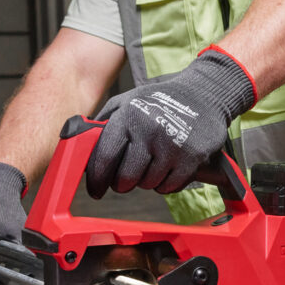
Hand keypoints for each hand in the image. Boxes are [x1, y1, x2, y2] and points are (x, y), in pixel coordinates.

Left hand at [85, 48, 254, 198]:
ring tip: (153, 164)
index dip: (97, 179)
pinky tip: (168, 168)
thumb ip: (104, 123)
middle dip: (123, 183)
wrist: (204, 94)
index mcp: (128, 116)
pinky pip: (169, 187)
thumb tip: (80, 147)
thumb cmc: (159, 101)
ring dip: (147, 181)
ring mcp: (172, 145)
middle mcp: (149, 130)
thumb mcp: (127, 101)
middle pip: (126, 178)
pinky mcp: (192, 158)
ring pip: (148, 185)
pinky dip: (166, 184)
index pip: (104, 157)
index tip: (96, 190)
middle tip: (126, 179)